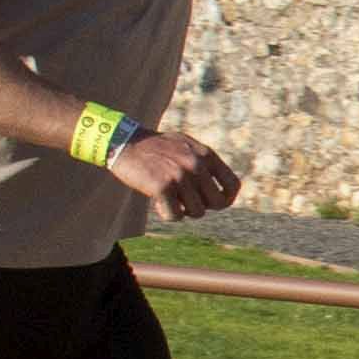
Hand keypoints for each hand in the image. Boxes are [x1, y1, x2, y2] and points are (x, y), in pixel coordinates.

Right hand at [111, 128, 241, 221]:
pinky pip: (175, 216)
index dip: (227, 199)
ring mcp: (180, 175)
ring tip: (171, 200)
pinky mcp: (162, 186)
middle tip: (186, 202)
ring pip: (197, 212)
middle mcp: (196, 164)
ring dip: (184, 211)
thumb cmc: (155, 148)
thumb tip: (223, 190)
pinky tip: (158, 204)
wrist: (125, 143)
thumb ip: (204, 163)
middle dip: (203, 207)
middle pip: (217, 203)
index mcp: (206, 154)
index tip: (214, 203)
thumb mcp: (186, 147)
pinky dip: (167, 214)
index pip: (233, 185)